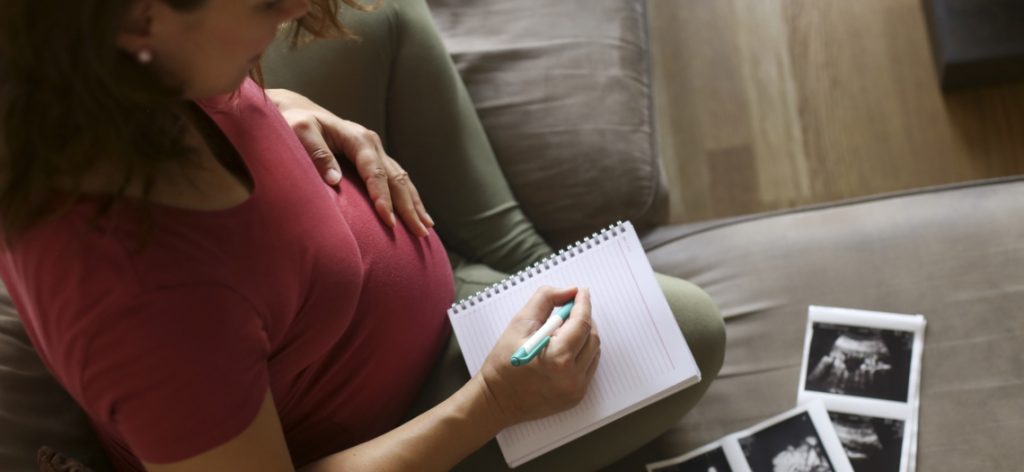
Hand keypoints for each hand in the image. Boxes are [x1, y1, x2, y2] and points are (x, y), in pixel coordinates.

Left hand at [267, 88, 434, 236]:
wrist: (296, 111)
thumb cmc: (295, 122)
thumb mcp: (300, 131)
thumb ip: (316, 153)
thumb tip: (335, 180)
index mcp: (358, 138)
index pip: (375, 172)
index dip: (383, 198)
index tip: (389, 222)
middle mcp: (373, 144)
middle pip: (397, 179)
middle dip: (409, 207)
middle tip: (419, 233)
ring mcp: (376, 152)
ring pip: (402, 180)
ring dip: (415, 205)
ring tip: (425, 228)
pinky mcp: (374, 160)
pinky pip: (396, 180)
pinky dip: (409, 198)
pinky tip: (417, 214)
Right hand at [477, 286, 599, 425]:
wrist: (496, 401)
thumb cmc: (503, 363)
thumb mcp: (519, 323)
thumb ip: (546, 300)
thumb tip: (570, 291)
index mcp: (558, 357)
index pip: (581, 323)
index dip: (583, 303)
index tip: (581, 292)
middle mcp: (571, 376)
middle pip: (592, 336)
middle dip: (583, 318)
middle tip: (569, 310)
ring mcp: (576, 389)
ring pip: (594, 352)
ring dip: (584, 336)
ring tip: (563, 331)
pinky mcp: (576, 396)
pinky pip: (589, 367)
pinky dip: (582, 353)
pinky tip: (565, 349)